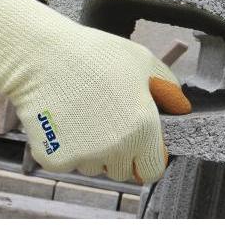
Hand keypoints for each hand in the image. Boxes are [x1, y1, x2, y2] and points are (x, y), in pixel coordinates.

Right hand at [0, 0, 190, 182]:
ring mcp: (84, 157)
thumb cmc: (93, 54)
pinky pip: (67, 163)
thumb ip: (168, 88)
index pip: (152, 170)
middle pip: (121, 170)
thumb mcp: (141, 61)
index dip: (145, 158)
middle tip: (104, 119)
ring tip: (81, 113)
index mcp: (142, 128)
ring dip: (91, 150)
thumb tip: (182, 108)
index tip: (137, 145)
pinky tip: (62, 119)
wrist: (41, 55)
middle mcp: (116, 148)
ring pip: (94, 167)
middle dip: (117, 152)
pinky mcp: (55, 159)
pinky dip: (64, 148)